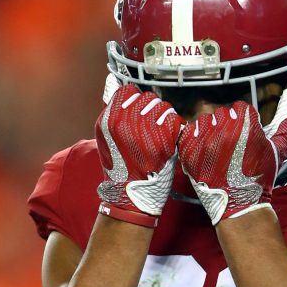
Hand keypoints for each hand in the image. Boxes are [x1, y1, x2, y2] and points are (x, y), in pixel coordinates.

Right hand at [95, 86, 182, 225]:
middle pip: (149, 98)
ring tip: (162, 137)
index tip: (140, 112)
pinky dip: (177, 130)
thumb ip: (117, 116)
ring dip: (167, 120)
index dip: (137, 100)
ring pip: (165, 108)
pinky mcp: (162, 138)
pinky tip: (171, 143)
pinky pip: (176, 122)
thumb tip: (131, 96)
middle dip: (154, 110)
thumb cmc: (122, 168)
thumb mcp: (109, 139)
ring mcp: (143, 129)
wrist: (130, 196)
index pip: (128, 91)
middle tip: (154, 128)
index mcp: (108, 119)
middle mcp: (124, 121)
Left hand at [177, 88, 286, 223]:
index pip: (240, 107)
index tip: (243, 133)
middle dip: (227, 124)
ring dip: (210, 130)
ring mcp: (206, 140)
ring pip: (205, 120)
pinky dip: (195, 140)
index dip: (243, 120)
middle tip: (231, 144)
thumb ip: (285, 119)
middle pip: (222, 112)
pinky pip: (189, 133)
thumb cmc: (260, 177)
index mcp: (247, 125)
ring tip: (217, 148)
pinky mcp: (190, 151)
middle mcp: (225, 130)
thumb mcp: (278, 148)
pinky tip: (204, 152)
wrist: (241, 204)